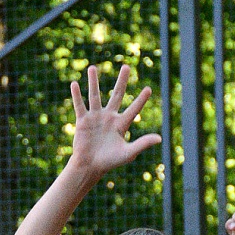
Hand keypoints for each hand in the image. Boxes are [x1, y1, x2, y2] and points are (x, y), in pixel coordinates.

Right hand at [69, 64, 161, 180]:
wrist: (89, 167)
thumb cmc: (109, 162)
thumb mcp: (127, 153)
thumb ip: (142, 144)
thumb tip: (160, 138)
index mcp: (121, 124)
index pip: (133, 109)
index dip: (141, 100)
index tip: (148, 89)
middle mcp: (109, 117)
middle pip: (117, 95)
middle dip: (122, 81)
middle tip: (126, 66)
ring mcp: (95, 117)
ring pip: (94, 95)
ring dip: (94, 82)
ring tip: (93, 68)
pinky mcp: (83, 121)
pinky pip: (80, 105)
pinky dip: (76, 95)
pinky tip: (74, 84)